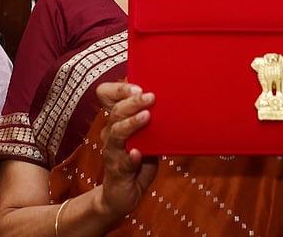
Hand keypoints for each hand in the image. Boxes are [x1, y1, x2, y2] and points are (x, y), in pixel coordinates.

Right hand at [95, 82, 157, 218]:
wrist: (121, 196)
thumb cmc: (136, 162)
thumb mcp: (146, 139)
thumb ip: (154, 124)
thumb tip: (176, 106)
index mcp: (116, 120)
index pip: (106, 97)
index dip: (118, 89)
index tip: (137, 86)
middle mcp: (111, 133)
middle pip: (115, 112)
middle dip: (132, 102)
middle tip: (150, 96)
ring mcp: (113, 152)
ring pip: (116, 133)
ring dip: (132, 123)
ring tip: (146, 116)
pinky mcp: (118, 172)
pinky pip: (123, 163)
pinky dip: (131, 157)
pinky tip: (138, 153)